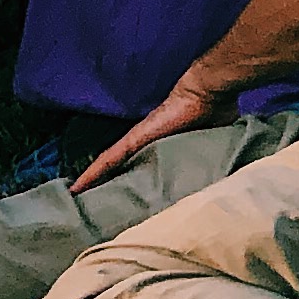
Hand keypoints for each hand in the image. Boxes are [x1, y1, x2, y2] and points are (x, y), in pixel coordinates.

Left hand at [71, 73, 232, 191]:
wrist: (209, 90)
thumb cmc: (216, 110)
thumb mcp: (213, 141)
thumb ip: (208, 155)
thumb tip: (221, 175)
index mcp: (167, 146)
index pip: (144, 167)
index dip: (134, 180)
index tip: (125, 201)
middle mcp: (149, 144)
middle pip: (124, 169)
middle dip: (112, 185)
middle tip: (99, 207)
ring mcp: (139, 140)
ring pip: (110, 166)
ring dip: (96, 182)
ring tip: (79, 199)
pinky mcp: (135, 138)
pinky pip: (109, 158)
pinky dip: (93, 172)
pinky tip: (77, 187)